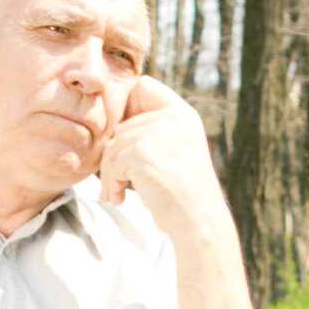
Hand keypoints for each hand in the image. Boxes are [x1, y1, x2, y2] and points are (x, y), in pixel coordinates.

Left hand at [90, 77, 232, 238]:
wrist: (199, 222)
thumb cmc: (184, 195)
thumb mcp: (176, 151)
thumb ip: (154, 130)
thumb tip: (113, 126)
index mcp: (183, 113)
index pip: (143, 86)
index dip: (128, 107)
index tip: (128, 138)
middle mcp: (173, 117)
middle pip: (122, 123)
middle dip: (115, 154)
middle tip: (119, 180)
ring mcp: (159, 132)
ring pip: (113, 144)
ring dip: (109, 173)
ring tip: (117, 194)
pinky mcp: (143, 152)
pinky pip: (111, 162)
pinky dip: (111, 183)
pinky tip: (120, 198)